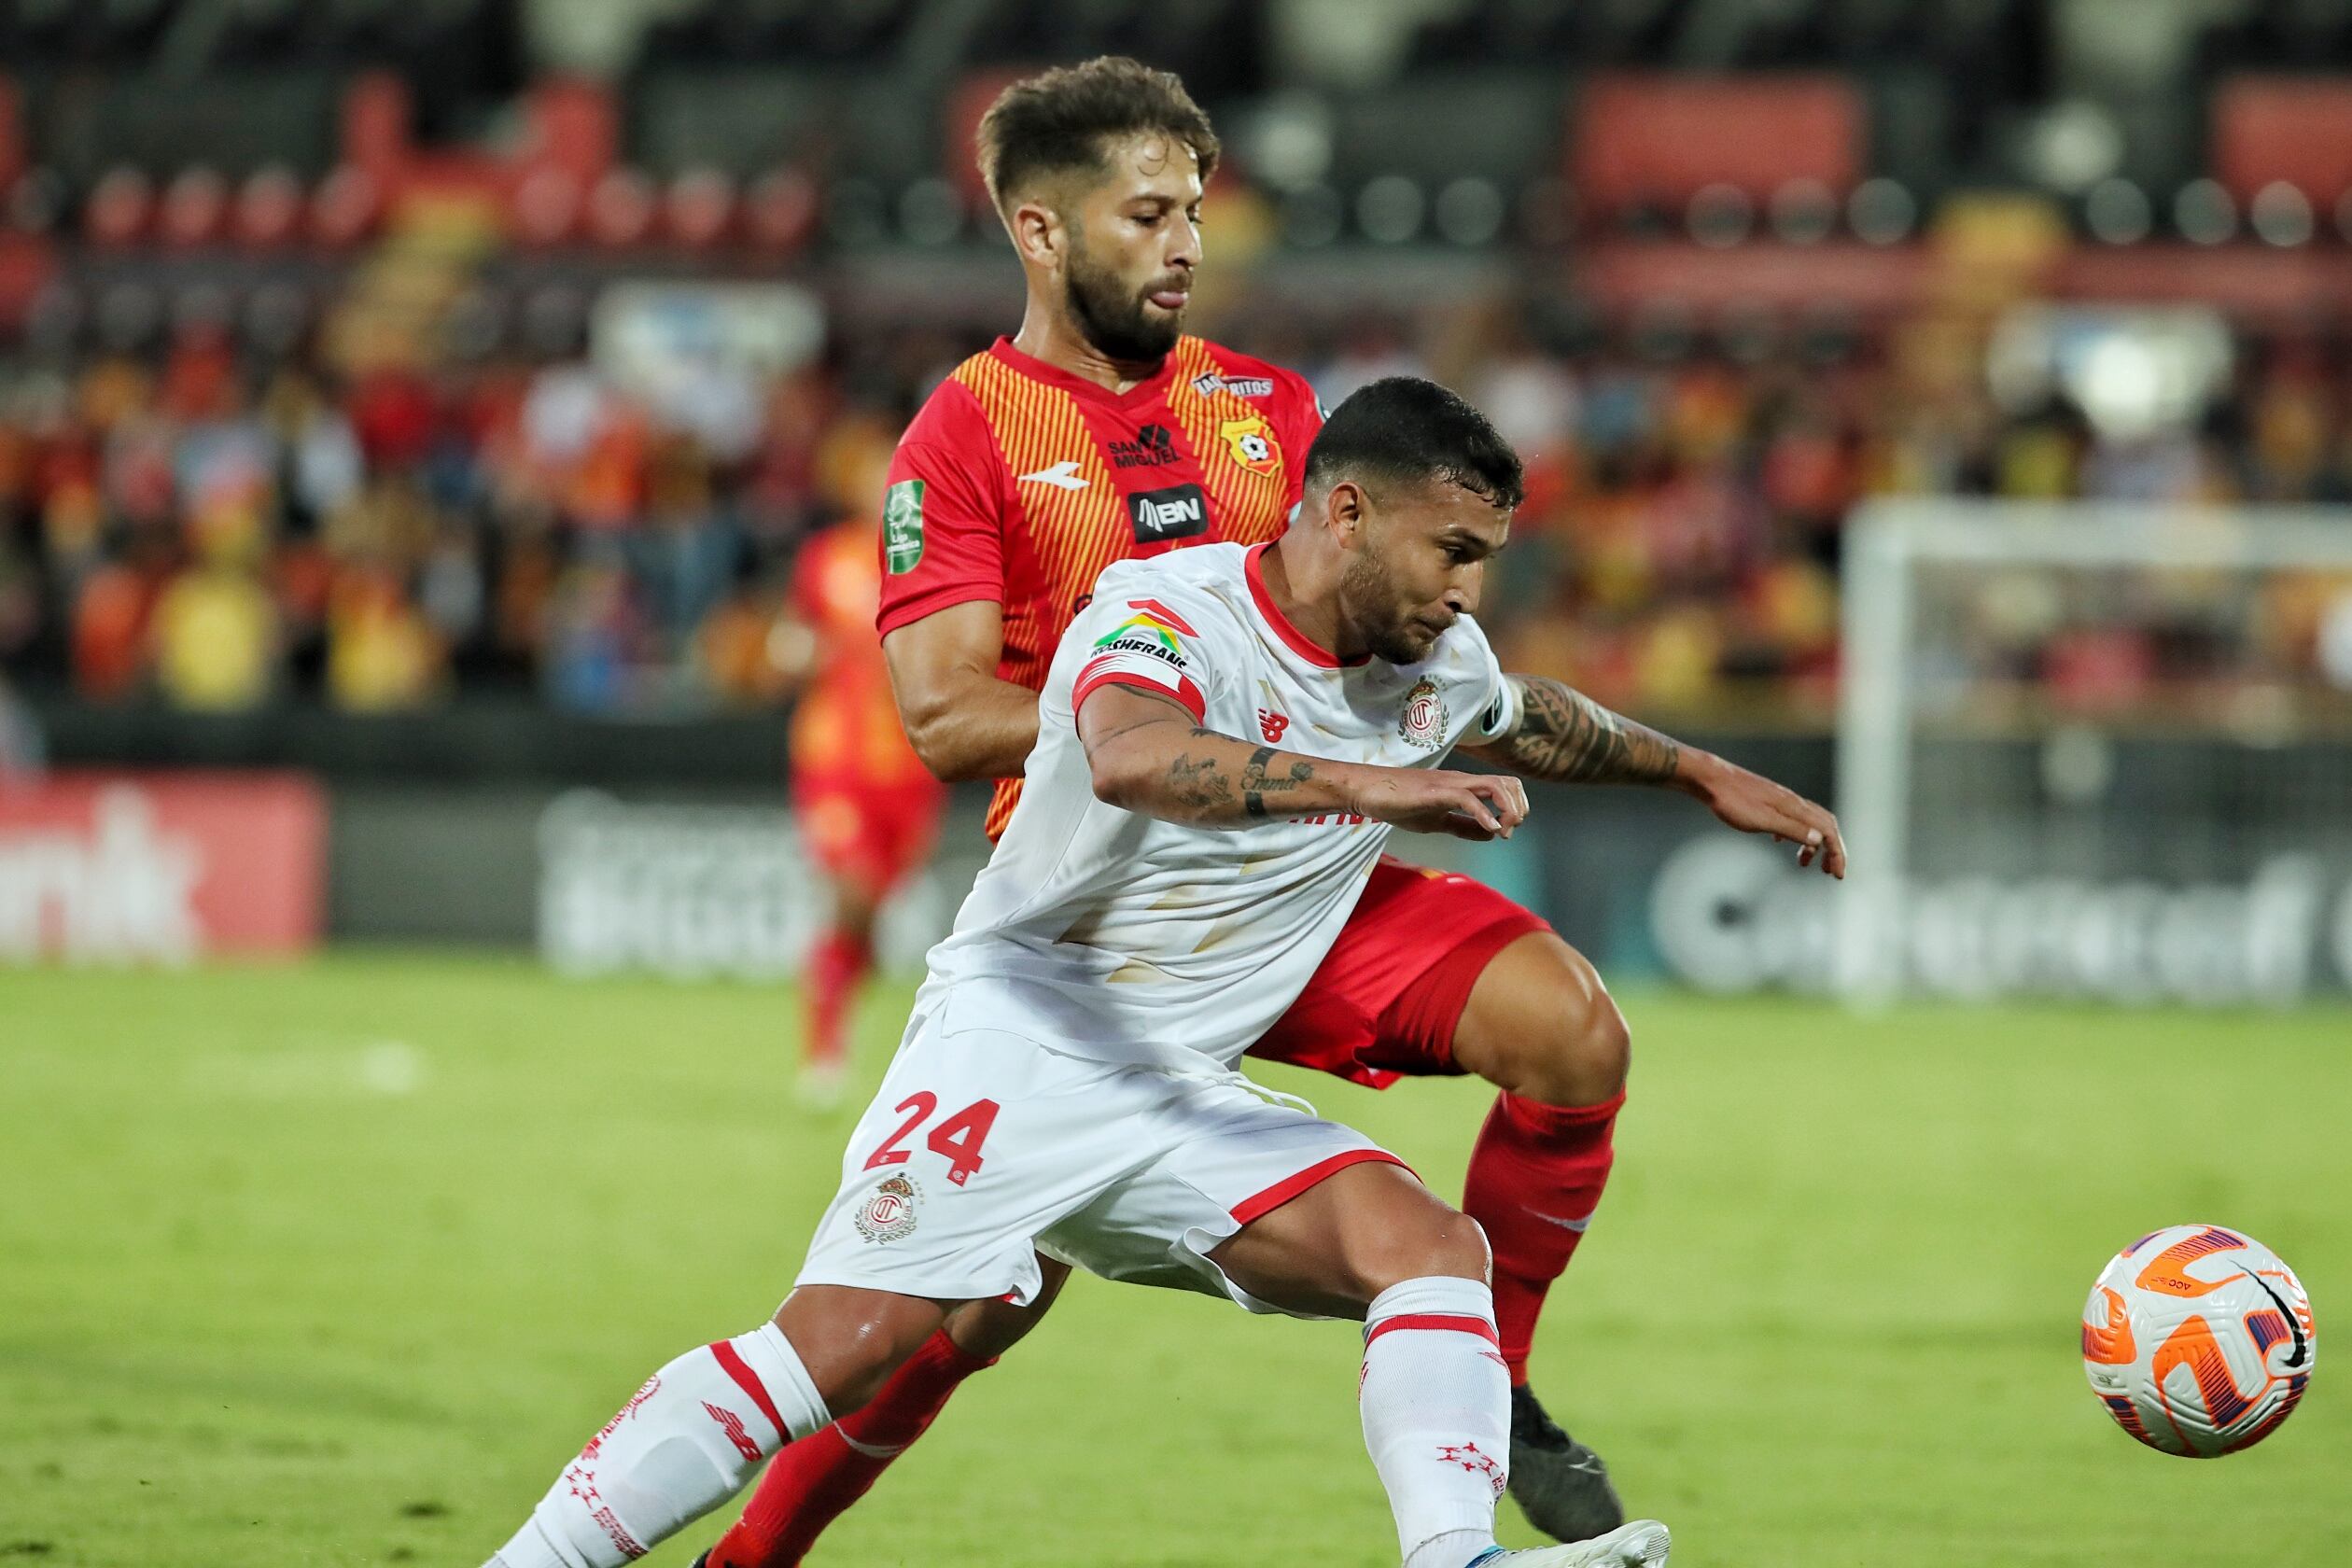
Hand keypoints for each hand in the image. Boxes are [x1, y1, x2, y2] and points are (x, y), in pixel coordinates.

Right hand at [1345, 766, 1529, 841]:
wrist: (1368, 790)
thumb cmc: (1397, 802)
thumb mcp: (1436, 820)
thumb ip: (1462, 826)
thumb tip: (1490, 834)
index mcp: (1464, 787)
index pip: (1506, 787)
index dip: (1515, 809)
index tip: (1506, 833)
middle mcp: (1463, 781)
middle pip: (1509, 783)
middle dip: (1518, 809)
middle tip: (1508, 833)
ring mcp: (1450, 784)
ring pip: (1496, 786)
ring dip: (1508, 810)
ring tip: (1503, 832)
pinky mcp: (1436, 792)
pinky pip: (1468, 798)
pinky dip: (1484, 814)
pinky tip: (1490, 830)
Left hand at [1683, 753, 1845, 875]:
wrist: (1710, 779)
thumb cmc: (1732, 801)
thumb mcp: (1762, 820)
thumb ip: (1791, 830)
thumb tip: (1819, 839)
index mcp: (1795, 808)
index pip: (1828, 831)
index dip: (1837, 853)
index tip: (1838, 875)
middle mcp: (1793, 802)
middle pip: (1825, 825)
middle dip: (1832, 850)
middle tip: (1830, 871)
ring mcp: (1781, 800)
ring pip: (1808, 822)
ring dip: (1813, 844)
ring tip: (1805, 864)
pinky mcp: (1768, 801)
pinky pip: (1790, 818)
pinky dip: (1794, 834)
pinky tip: (1780, 842)